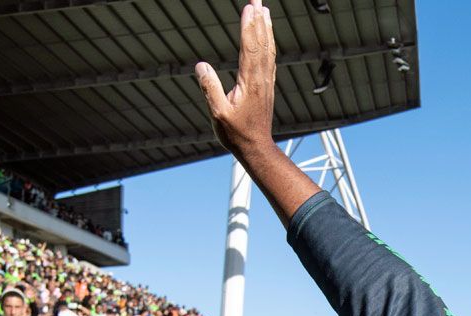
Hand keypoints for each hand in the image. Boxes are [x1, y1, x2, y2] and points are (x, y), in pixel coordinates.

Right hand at [196, 0, 276, 156]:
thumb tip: (201, 65)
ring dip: (266, 29)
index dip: (249, 27)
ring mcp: (266, 82)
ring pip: (268, 49)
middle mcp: (260, 79)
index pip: (250, 48)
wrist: (256, 148)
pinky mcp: (266, 86)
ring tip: (264, 10)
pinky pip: (270, 59)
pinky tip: (267, 36)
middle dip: (259, 20)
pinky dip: (269, 43)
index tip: (249, 8)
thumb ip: (210, 88)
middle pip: (261, 43)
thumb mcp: (218, 114)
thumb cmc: (236, 133)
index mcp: (249, 82)